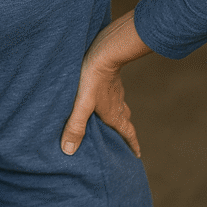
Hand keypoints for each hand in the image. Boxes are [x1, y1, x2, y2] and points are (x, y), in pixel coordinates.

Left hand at [60, 11, 149, 157]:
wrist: (105, 51)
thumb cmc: (92, 78)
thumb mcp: (82, 104)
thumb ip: (75, 126)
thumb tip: (69, 150)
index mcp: (113, 114)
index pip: (127, 133)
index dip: (132, 145)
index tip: (137, 155)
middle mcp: (118, 105)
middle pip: (125, 122)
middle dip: (125, 134)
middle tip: (125, 142)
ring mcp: (116, 91)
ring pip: (121, 108)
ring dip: (119, 117)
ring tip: (114, 122)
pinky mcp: (112, 80)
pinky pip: (115, 95)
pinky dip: (113, 102)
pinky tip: (105, 97)